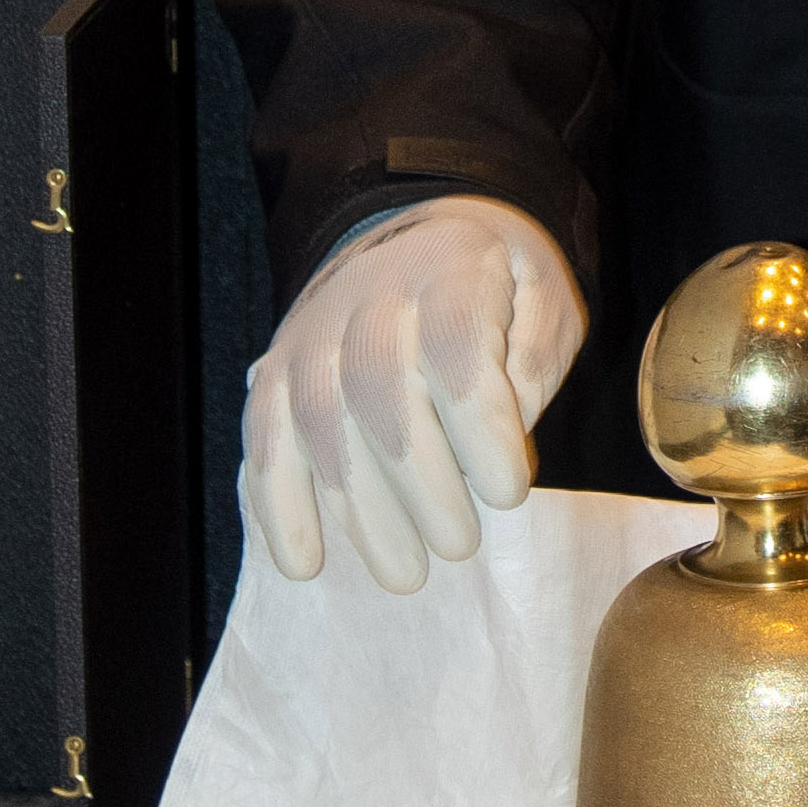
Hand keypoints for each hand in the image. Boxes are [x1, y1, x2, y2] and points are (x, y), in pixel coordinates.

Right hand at [244, 196, 586, 592]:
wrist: (414, 232)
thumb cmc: (494, 285)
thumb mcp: (543, 295)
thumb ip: (533, 354)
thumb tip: (511, 426)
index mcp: (449, 268)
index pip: (455, 343)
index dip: (478, 424)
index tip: (509, 492)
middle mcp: (370, 296)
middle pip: (380, 386)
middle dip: (421, 481)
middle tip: (459, 545)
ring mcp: (313, 332)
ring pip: (319, 418)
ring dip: (358, 508)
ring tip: (404, 574)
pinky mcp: (276, 370)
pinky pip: (264, 436)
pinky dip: (276, 503)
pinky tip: (303, 563)